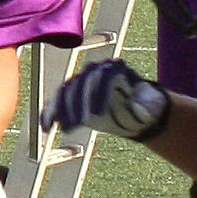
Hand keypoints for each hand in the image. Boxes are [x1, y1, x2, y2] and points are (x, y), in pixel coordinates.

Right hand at [41, 59, 170, 140]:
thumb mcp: (150, 102)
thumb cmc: (144, 105)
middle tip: (74, 126)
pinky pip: (58, 102)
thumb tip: (143, 100)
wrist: (134, 109)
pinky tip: (46, 128)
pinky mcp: (73, 96)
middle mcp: (95, 71)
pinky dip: (50, 114)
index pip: (101, 77)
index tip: (95, 115)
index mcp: (114, 69)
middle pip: (80, 84)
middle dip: (76, 105)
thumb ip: (147, 101)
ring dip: (62, 111)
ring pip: (66, 92)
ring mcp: (82, 82)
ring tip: (63, 129)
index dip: (97, 95)